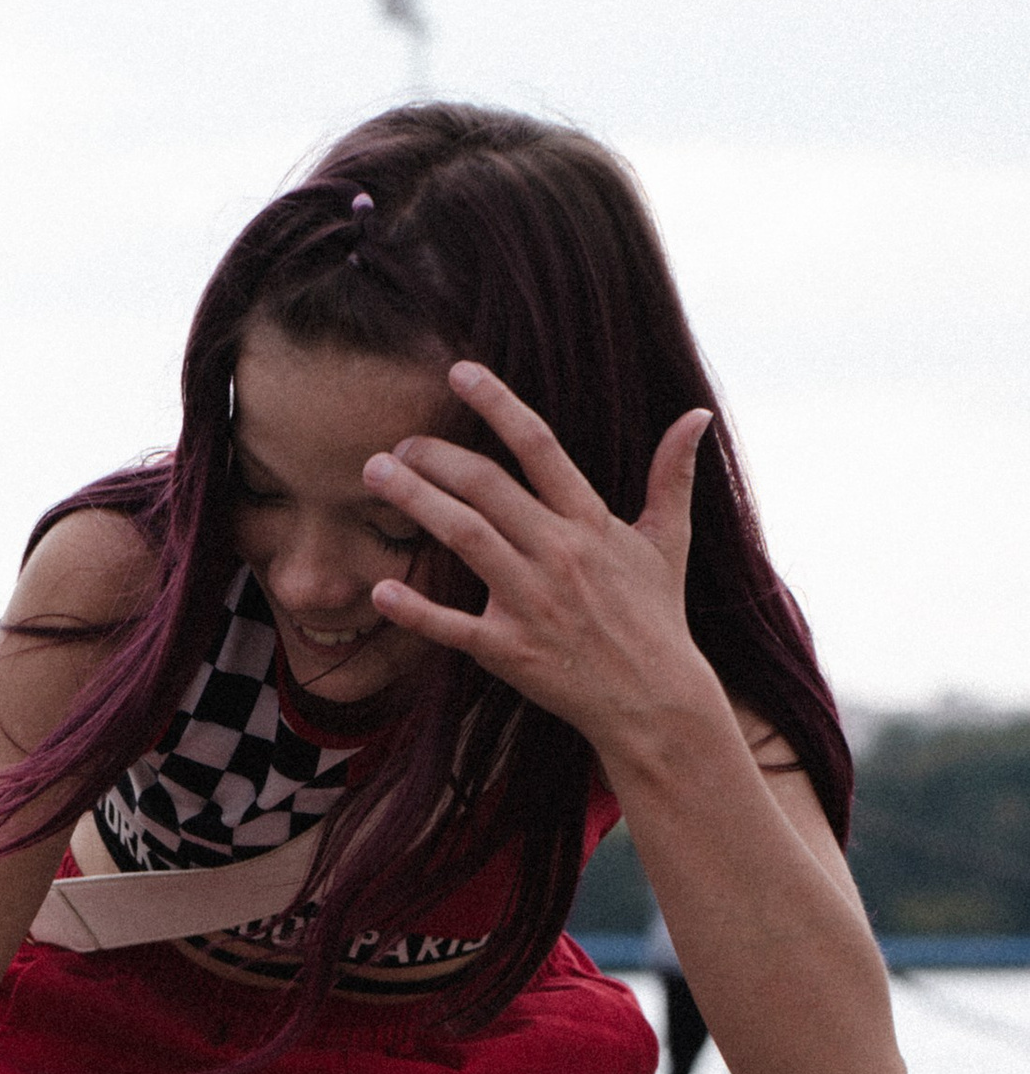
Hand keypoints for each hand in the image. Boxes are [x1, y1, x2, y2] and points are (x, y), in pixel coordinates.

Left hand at [362, 363, 722, 758]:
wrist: (655, 700)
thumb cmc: (655, 618)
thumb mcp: (668, 542)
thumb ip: (673, 475)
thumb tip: (697, 415)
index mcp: (591, 522)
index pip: (539, 446)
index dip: (498, 403)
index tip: (460, 372)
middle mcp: (558, 554)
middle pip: (486, 486)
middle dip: (435, 456)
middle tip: (398, 442)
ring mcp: (531, 603)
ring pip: (464, 537)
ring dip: (415, 501)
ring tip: (376, 474)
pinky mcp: (509, 651)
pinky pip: (452, 627)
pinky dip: (415, 609)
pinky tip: (380, 588)